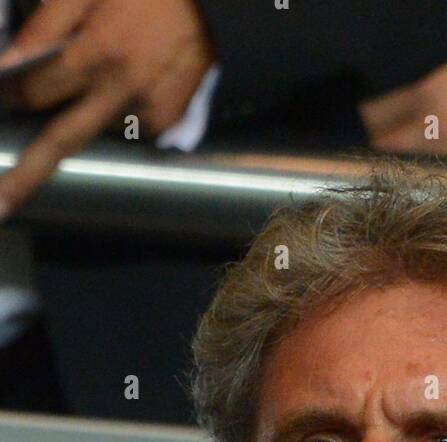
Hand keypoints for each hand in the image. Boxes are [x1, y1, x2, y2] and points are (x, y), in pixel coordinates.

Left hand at [0, 0, 215, 215]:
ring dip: (83, 116)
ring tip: (106, 78)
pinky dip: (116, 114)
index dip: (10, 99)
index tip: (0, 101)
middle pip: (61, 142)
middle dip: (27, 175)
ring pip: (96, 130)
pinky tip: (129, 82)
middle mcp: (121, 92)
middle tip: (1, 206)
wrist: (215, 3)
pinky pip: (128, 128)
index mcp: (97, 53)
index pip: (37, 93)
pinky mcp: (169, 121)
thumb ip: (46, 25)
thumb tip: (7, 64)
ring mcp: (148, 113)